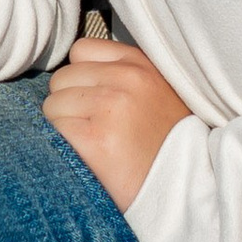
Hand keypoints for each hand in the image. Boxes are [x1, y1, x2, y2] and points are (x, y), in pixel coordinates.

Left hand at [43, 31, 190, 209]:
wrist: (190, 191)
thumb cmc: (168, 146)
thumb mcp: (157, 93)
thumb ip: (121, 76)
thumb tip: (72, 76)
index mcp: (140, 64)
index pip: (80, 51)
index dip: (81, 79)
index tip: (95, 104)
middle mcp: (126, 79)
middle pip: (61, 80)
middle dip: (69, 106)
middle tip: (96, 133)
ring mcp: (110, 107)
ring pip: (52, 107)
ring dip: (63, 128)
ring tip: (95, 148)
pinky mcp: (95, 139)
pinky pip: (54, 132)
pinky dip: (62, 148)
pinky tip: (87, 160)